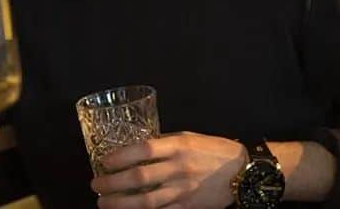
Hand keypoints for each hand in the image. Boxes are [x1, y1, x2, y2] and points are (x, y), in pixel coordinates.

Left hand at [91, 132, 246, 208]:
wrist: (244, 173)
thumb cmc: (213, 150)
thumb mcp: (187, 138)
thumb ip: (162, 144)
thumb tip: (134, 148)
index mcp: (177, 146)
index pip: (143, 150)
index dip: (120, 156)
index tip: (104, 161)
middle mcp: (178, 168)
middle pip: (139, 178)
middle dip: (113, 183)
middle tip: (96, 185)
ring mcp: (183, 190)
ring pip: (147, 201)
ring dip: (121, 204)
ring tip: (104, 203)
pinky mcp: (188, 207)